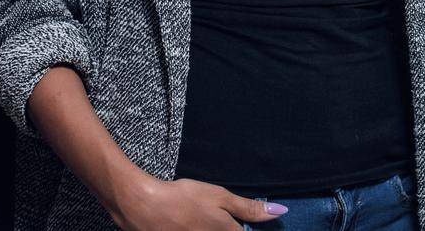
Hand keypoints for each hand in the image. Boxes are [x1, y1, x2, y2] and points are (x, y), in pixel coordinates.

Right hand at [110, 174, 287, 229]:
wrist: (143, 206)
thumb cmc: (183, 198)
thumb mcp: (220, 197)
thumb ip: (250, 208)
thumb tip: (281, 212)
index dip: (252, 229)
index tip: (247, 226)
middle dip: (235, 229)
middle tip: (215, 217)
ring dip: (219, 229)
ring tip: (202, 218)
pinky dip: (200, 230)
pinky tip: (194, 224)